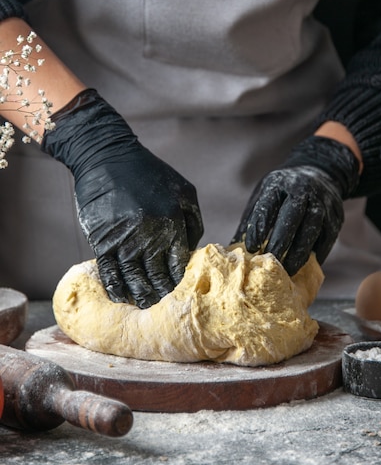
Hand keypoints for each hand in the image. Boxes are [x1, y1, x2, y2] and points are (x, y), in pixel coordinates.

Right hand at [42, 89, 202, 307]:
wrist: (107, 157)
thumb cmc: (149, 173)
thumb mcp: (184, 190)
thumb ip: (193, 221)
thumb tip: (192, 251)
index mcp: (174, 225)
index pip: (180, 266)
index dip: (179, 283)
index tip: (179, 293)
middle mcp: (150, 237)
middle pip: (158, 277)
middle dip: (161, 295)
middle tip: (162, 308)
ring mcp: (125, 240)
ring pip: (135, 279)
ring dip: (140, 296)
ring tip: (144, 307)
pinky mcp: (103, 240)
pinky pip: (110, 272)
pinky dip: (115, 287)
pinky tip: (120, 297)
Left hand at [232, 136, 359, 275]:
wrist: (319, 172)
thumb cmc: (283, 190)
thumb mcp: (265, 194)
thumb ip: (252, 219)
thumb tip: (234, 249)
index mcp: (279, 183)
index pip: (268, 204)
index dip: (260, 226)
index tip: (251, 247)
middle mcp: (303, 190)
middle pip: (293, 216)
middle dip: (281, 241)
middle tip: (271, 263)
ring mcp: (322, 203)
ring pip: (312, 229)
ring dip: (300, 252)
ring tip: (288, 270)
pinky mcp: (336, 217)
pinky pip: (327, 238)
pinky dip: (316, 254)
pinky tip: (306, 267)